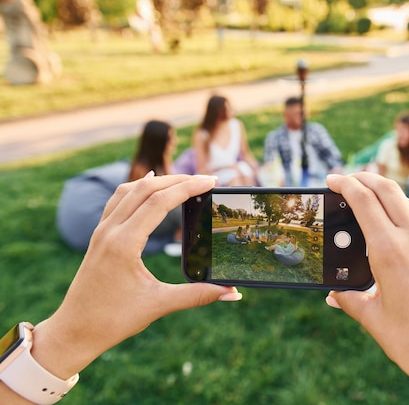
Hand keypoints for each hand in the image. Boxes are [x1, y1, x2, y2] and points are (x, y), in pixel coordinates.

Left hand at [31, 174, 240, 379]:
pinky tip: (148, 184)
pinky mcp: (99, 236)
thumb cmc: (113, 320)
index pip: (159, 202)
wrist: (74, 331)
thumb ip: (198, 295)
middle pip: (146, 189)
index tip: (211, 180)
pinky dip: (137, 188)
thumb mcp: (159, 305)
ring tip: (184, 181)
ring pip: (129, 190)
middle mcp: (110, 231)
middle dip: (178, 180)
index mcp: (124, 244)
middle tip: (206, 179)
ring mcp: (101, 231)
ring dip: (158, 181)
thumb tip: (232, 292)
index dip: (188, 187)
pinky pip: (118, 200)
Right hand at [324, 173, 408, 404]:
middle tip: (347, 179)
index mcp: (389, 251)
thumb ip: (350, 301)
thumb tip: (333, 295)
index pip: (363, 200)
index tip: (332, 179)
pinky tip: (400, 222)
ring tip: (370, 198)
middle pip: (387, 189)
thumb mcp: (374, 320)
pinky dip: (407, 210)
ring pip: (408, 202)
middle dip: (364, 178)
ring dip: (386, 193)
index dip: (345, 183)